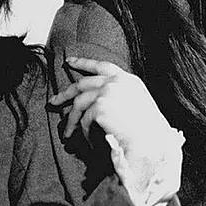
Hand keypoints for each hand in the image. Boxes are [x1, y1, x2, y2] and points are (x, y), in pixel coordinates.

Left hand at [50, 56, 169, 144]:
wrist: (152, 143)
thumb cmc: (148, 131)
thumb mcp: (136, 104)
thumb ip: (118, 95)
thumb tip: (93, 99)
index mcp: (128, 80)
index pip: (101, 66)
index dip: (83, 62)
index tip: (68, 61)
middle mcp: (116, 82)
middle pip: (82, 84)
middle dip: (65, 94)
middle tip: (53, 101)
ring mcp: (107, 92)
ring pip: (79, 104)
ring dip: (71, 120)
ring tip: (67, 133)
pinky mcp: (99, 106)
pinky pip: (85, 120)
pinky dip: (84, 132)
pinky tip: (87, 143)